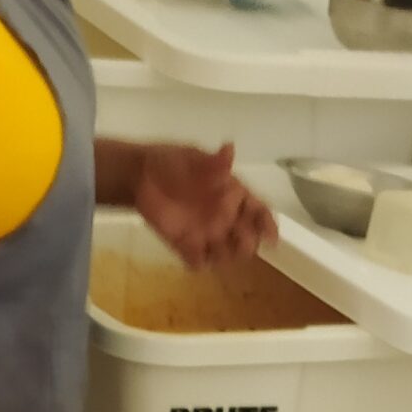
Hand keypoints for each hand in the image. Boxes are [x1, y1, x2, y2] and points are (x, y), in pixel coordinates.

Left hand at [136, 143, 276, 269]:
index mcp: (234, 194)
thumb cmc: (172, 162)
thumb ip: (212, 161)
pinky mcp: (186, 246)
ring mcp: (207, 234)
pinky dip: (198, 262)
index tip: (270, 238)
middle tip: (239, 239)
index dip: (268, 225)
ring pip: (227, 255)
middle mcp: (226, 217)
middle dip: (248, 244)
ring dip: (226, 257)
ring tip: (214, 246)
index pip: (260, 213)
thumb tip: (230, 149)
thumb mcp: (192, 157)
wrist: (141, 176)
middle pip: (248, 240)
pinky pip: (198, 262)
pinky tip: (192, 253)